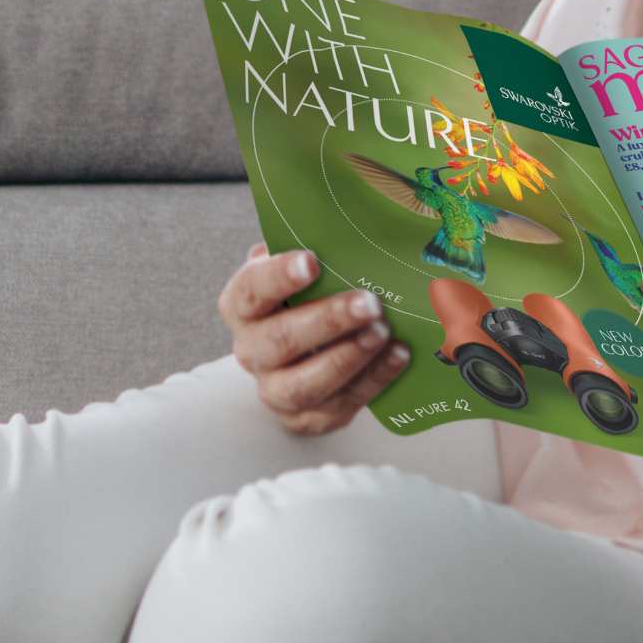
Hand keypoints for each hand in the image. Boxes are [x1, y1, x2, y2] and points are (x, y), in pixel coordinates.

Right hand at [223, 244, 409, 436]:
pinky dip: (373, 381)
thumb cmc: (306, 300)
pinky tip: (398, 354)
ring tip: (382, 332)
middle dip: (327, 321)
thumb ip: (310, 247)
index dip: (278, 277)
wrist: (301, 358)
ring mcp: (275, 390)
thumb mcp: (300, 271)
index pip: (251, 290)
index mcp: (243, 306)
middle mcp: (252, 350)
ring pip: (303, 385)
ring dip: (347, 358)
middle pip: (280, 341)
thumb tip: (347, 222)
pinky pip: (339, 406)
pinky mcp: (306, 419)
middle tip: (370, 302)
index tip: (311, 261)